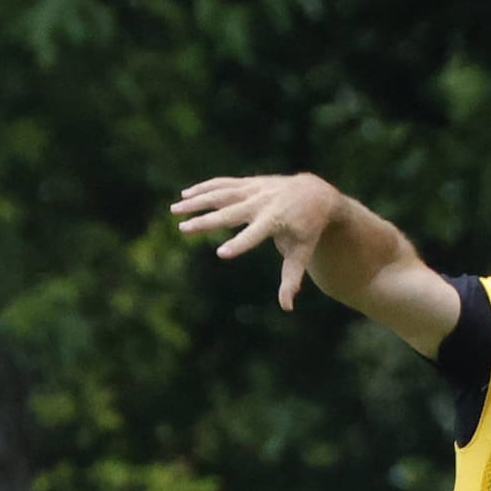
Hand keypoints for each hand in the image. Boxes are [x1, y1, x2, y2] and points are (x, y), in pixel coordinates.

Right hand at [172, 174, 340, 310]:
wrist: (315, 194)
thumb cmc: (307, 228)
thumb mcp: (302, 252)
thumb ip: (291, 278)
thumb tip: (287, 307)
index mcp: (277, 220)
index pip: (255, 234)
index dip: (240, 243)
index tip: (221, 254)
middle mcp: (264, 203)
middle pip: (231, 213)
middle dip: (206, 221)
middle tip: (183, 229)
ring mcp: (256, 190)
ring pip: (222, 194)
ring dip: (197, 201)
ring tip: (175, 210)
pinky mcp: (250, 183)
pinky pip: (224, 184)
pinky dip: (204, 188)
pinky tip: (185, 195)